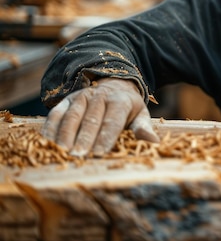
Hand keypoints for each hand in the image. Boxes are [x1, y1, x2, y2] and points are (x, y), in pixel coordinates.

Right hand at [41, 77, 159, 156]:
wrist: (113, 84)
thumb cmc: (127, 107)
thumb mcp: (140, 114)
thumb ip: (143, 128)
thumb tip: (154, 142)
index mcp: (120, 101)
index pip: (112, 120)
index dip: (105, 137)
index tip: (99, 153)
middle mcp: (99, 96)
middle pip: (91, 120)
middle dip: (84, 139)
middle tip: (78, 157)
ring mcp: (81, 97)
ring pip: (72, 116)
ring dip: (66, 135)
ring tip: (62, 152)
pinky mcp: (66, 100)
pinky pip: (56, 113)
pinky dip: (51, 128)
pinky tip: (47, 142)